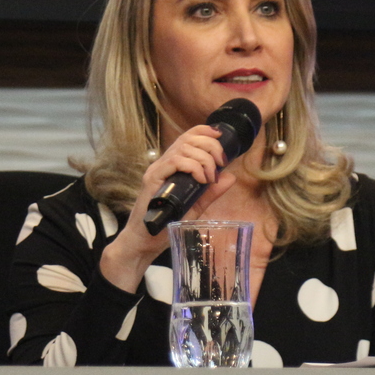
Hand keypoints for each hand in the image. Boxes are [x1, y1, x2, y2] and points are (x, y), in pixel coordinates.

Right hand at [98, 125, 236, 291]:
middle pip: (187, 139)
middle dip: (210, 146)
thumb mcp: (195, 206)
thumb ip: (211, 192)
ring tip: (210, 177)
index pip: (187, 137)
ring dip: (204, 158)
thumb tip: (230, 177)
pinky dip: (192, 167)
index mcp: (171, 166)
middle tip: (221, 164)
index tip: (220, 137)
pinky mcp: (152, 180)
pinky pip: (175, 162)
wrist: (144, 242)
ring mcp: (156, 171)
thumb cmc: (165, 225)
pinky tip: (201, 179)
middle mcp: (162, 164)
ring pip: (183, 149)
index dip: (205, 132)